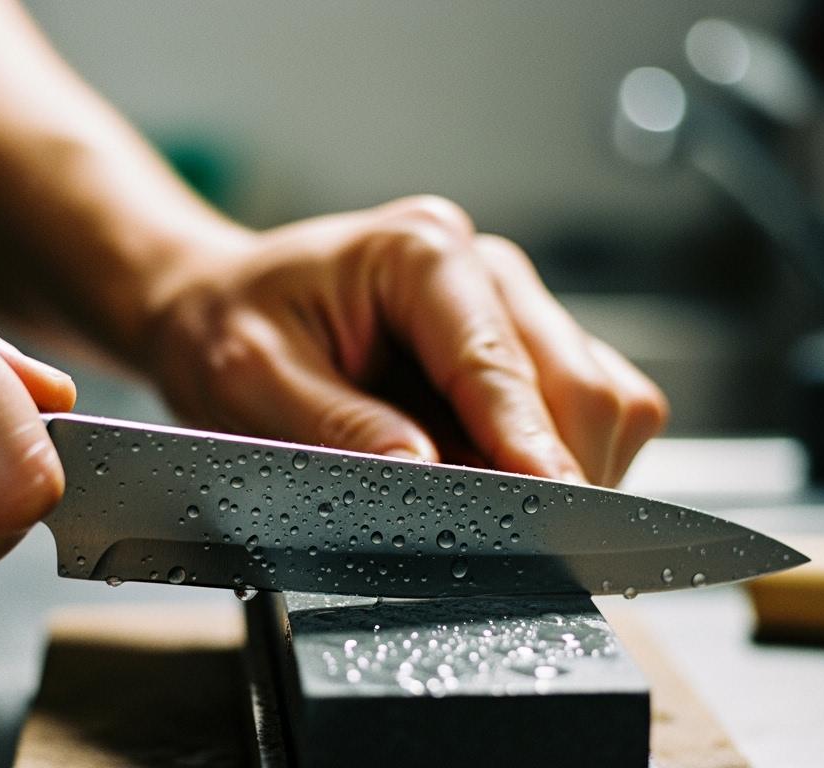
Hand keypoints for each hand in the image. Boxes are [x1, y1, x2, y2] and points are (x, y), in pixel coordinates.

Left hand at [145, 195, 666, 485]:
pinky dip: (565, 458)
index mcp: (419, 252)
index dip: (528, 442)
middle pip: (579, 380)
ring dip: (569, 466)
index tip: (551, 504)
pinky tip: (505, 484)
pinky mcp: (523, 347)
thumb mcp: (250, 377)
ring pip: (602, 396)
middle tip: (523, 543)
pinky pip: (592, 407)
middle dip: (561, 467)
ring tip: (500, 513)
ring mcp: (510, 306)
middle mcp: (482, 268)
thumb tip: (421, 470)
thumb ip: (336, 424)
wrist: (221, 305)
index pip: (497, 360)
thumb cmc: (227, 327)